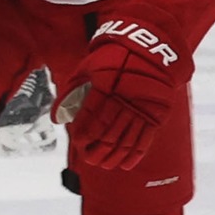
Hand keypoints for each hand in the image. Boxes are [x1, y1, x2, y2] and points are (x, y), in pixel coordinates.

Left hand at [61, 29, 179, 171]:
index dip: (84, 133)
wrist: (148, 50)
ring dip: (114, 155)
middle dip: (97, 149)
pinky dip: (135, 154)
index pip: (92, 117)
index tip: (78, 143)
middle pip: (109, 132)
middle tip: (89, 159)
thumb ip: (70, 93)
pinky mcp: (157, 113)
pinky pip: (146, 139)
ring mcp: (144, 107)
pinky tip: (125, 164)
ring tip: (103, 165)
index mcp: (107, 86)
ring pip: (127, 139)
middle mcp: (126, 98)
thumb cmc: (111, 59)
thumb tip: (56, 120)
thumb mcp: (86, 68)